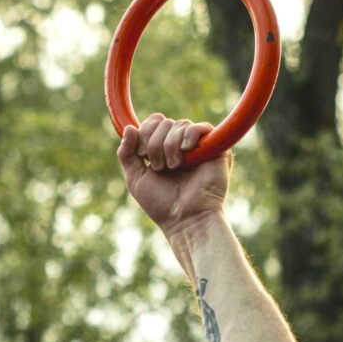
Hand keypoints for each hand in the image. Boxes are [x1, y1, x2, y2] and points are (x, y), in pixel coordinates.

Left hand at [117, 115, 231, 239]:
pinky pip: (202, 127)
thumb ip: (126, 154)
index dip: (144, 132)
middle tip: (159, 167)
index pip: (152, 122)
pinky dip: (190, 136)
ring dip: (170, 146)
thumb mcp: (135, 178)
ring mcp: (198, 145)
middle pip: (163, 122)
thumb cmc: (161, 204)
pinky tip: (186, 151)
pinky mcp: (216, 148)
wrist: (185, 219)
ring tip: (174, 167)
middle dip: (155, 144)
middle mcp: (180, 144)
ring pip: (180, 124)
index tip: (143, 155)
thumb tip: (128, 127)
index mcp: (162, 148)